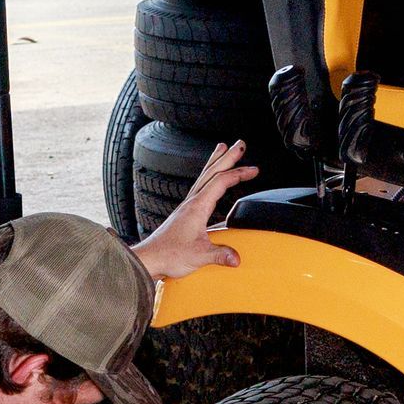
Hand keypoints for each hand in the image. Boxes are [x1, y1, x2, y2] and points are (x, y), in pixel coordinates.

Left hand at [131, 140, 258, 280]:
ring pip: (204, 177)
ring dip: (216, 162)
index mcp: (197, 207)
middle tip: (240, 144)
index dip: (239, 174)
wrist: (149, 258)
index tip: (254, 170)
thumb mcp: (199, 255)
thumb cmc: (169, 254)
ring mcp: (187, 207)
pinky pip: (200, 188)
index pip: (221, 182)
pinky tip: (211, 182)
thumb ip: (220, 255)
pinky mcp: (185, 214)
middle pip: (212, 172)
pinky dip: (208, 178)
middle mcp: (191, 203)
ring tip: (222, 149)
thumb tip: (237, 257)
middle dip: (228, 157)